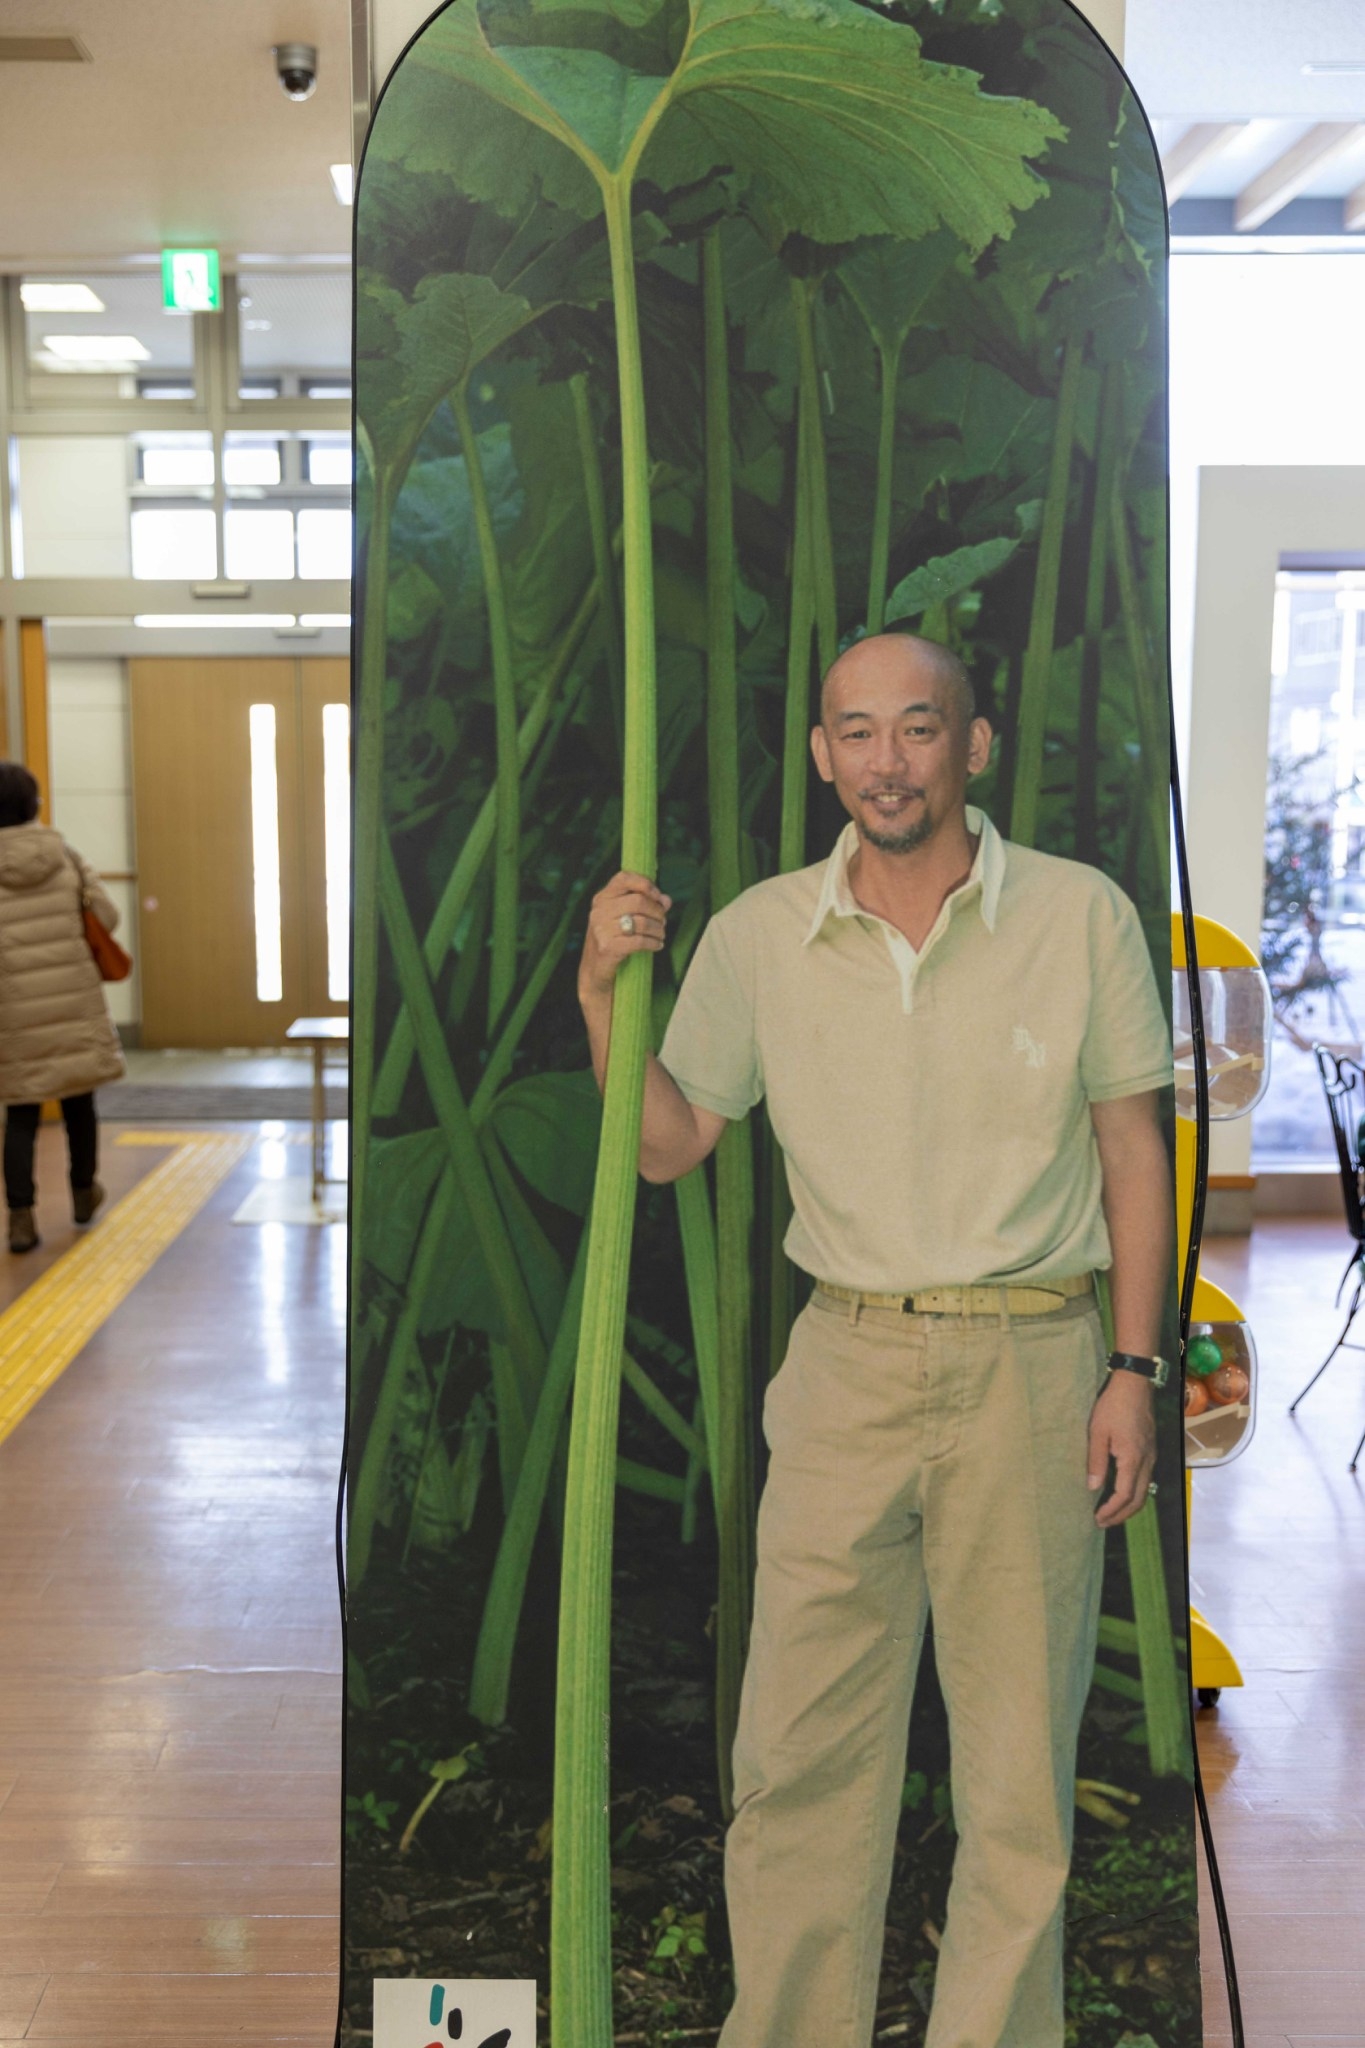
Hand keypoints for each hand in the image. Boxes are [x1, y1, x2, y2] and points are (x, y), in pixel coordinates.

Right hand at [579, 871, 671, 1003]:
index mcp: (602, 898)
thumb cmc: (613, 941)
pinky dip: (653, 943)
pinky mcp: (607, 947)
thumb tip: (666, 900)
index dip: (645, 884)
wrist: (595, 972)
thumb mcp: (624, 919)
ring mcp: (601, 929)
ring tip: (661, 935)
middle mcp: (599, 911)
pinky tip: (658, 945)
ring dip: (658, 929)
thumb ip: (644, 906)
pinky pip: (639, 941)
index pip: (623, 878)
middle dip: (657, 912)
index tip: (658, 896)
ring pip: (641, 922)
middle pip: (638, 901)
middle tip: (663, 922)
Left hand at [1087, 1370, 1155, 1527]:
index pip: (1125, 1495)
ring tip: (1111, 1514)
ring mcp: (1151, 1456)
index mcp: (1133, 1459)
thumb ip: (1096, 1461)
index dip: (1112, 1510)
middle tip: (1103, 1523)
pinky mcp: (1151, 1450)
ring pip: (1145, 1491)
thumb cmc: (1113, 1406)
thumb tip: (1092, 1487)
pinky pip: (1146, 1480)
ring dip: (1129, 1506)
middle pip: (1139, 1499)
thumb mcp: (1097, 1432)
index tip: (1097, 1519)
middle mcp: (1147, 1462)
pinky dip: (1135, 1493)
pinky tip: (1122, 1493)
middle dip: (1121, 1515)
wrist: (1134, 1385)